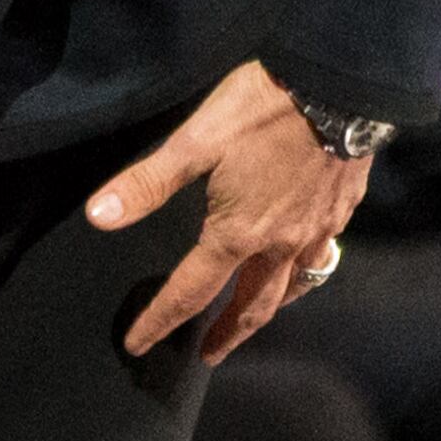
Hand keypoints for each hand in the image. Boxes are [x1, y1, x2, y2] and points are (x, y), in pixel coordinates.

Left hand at [89, 59, 370, 359]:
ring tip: (254, 318)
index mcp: (237, 233)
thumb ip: (148, 182)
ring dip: (268, 310)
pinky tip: (303, 264)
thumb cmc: (262, 110)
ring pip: (293, 288)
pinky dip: (305, 275)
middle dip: (226, 334)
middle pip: (251, 306)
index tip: (139, 345)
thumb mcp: (195, 141)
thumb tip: (98, 216)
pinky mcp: (342, 210)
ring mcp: (317, 230)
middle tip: (208, 355)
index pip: (190, 291)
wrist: (340, 86)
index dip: (160, 321)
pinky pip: (321, 259)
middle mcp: (280, 244)